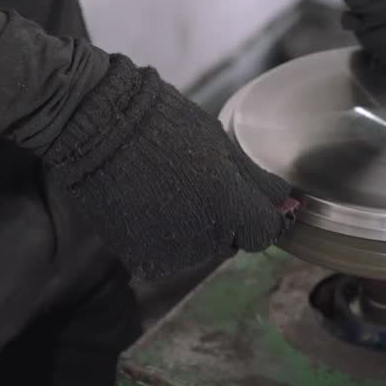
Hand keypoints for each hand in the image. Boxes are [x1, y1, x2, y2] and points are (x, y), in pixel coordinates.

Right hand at [43, 55, 294, 279]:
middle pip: (232, 240)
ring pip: (201, 250)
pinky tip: (150, 205)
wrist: (98, 127)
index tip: (247, 197)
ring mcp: (173, 254)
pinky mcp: (144, 262)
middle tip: (196, 181)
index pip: (265, 231)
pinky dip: (165, 238)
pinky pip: (170, 256)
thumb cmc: (164, 123)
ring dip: (194, 228)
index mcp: (231, 206)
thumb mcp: (222, 143)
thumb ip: (258, 183)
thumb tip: (287, 206)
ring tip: (168, 190)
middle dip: (224, 217)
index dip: (260, 213)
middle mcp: (205, 239)